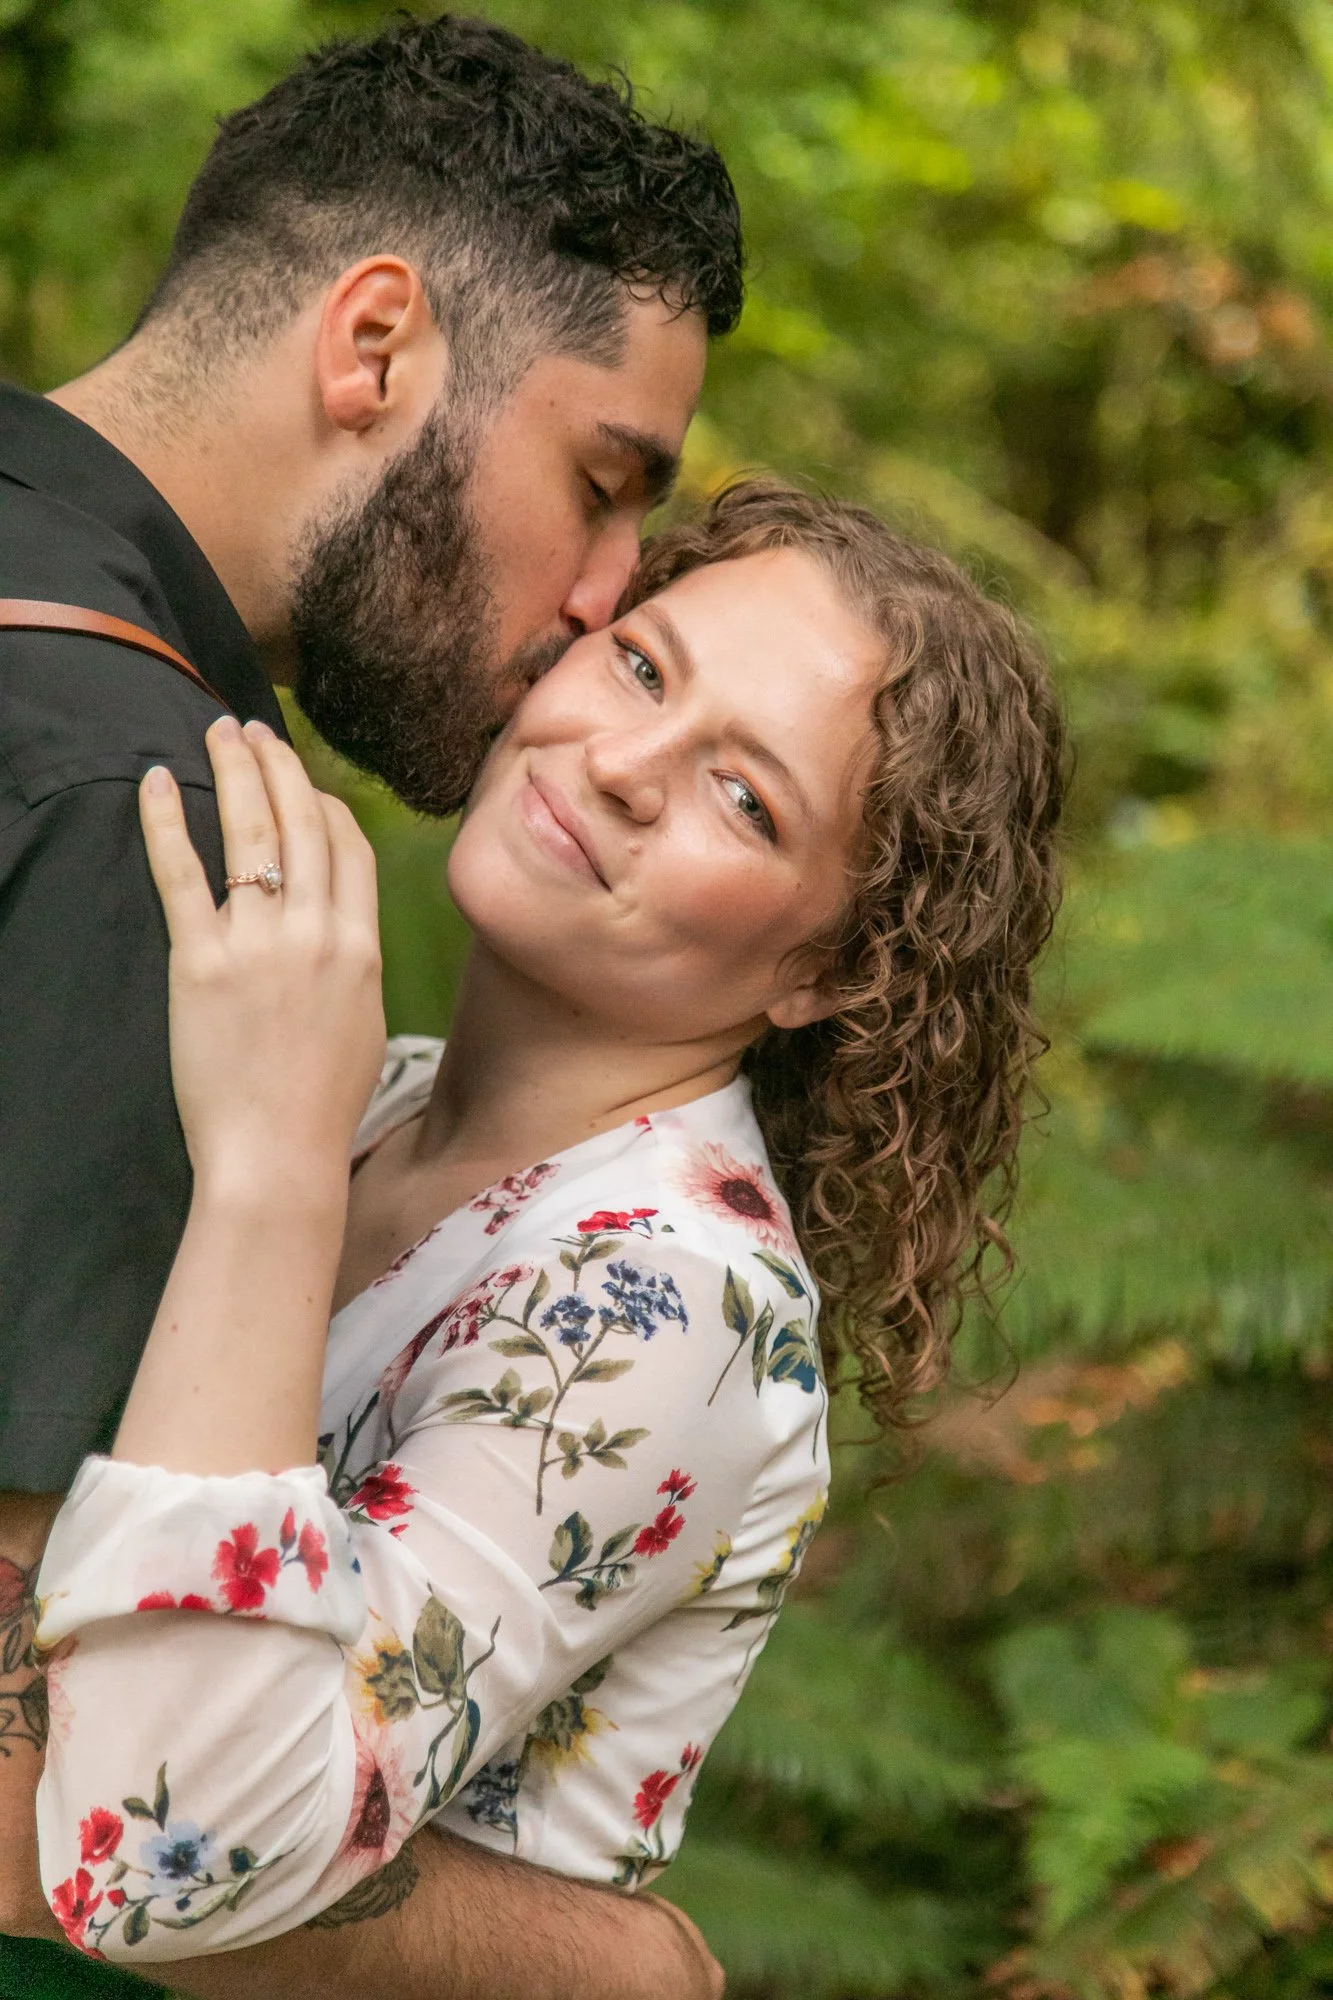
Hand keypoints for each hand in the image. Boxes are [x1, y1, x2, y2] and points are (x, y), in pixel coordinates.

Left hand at [140, 718, 385, 1204]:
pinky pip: (182, 874)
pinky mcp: (200, 961)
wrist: (279, 1151)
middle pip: (302, 823)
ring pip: (250, 833)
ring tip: (219, 734)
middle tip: (254, 731)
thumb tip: (340, 932)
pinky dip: (166, 822)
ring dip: (234, 771)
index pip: (349, 848)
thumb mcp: (363, 1022)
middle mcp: (316, 932)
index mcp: (362, 946)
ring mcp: (258, 943)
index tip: (303, 782)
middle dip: (278, 766)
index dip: (325, 803)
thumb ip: (353, 964)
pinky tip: (158, 783)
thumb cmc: (323, 1104)